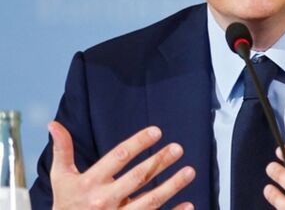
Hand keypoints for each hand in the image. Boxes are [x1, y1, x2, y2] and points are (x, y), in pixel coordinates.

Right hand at [48, 121, 194, 208]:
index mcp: (90, 183)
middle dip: (159, 162)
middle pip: (137, 178)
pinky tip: (189, 204)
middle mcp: (103, 200)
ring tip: (190, 171)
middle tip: (178, 148)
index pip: (117, 158)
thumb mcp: (60, 178)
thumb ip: (62, 150)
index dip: (137, 143)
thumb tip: (54, 124)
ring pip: (149, 201)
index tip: (157, 131)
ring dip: (172, 186)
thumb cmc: (66, 203)